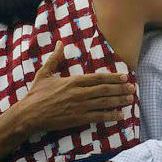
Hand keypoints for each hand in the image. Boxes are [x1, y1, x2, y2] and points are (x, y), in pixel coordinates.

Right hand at [16, 41, 135, 132]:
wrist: (29, 114)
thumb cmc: (36, 94)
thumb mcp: (44, 73)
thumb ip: (55, 58)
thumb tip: (59, 43)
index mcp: (73, 81)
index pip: (98, 77)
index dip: (113, 77)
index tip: (124, 77)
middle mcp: (79, 93)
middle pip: (105, 89)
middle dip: (120, 88)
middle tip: (132, 88)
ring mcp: (80, 106)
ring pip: (104, 102)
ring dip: (119, 100)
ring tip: (130, 99)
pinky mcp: (78, 119)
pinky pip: (98, 117)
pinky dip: (110, 116)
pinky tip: (120, 115)